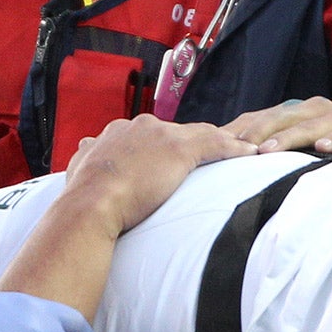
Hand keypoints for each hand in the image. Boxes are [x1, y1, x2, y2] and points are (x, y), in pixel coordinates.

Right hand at [63, 114, 257, 233]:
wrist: (90, 203)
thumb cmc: (83, 194)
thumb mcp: (80, 167)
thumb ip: (86, 155)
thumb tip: (85, 147)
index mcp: (118, 132)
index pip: (151, 134)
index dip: (164, 146)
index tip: (174, 157)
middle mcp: (140, 127)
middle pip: (177, 132)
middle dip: (194, 143)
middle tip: (212, 156)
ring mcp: (162, 136)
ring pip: (200, 134)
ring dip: (221, 143)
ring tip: (240, 151)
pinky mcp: (180, 149)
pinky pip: (217, 144)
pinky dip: (236, 148)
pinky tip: (251, 153)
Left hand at [223, 97, 331, 158]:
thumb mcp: (310, 150)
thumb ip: (283, 151)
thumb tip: (241, 167)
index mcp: (303, 112)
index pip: (267, 116)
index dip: (243, 128)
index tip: (218, 143)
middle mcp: (321, 110)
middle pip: (283, 117)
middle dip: (258, 131)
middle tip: (236, 147)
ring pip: (311, 125)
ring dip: (289, 137)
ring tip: (269, 150)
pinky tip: (323, 148)